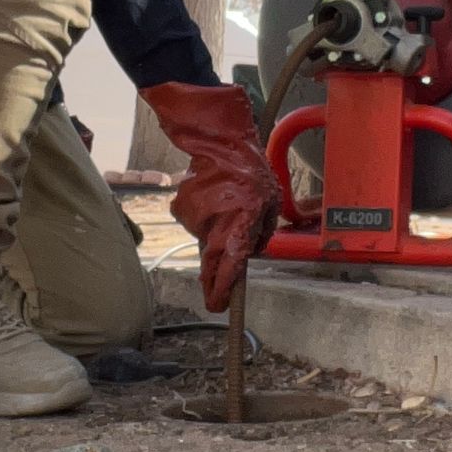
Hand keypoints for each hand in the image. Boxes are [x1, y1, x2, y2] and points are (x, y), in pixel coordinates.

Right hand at [142, 80, 280, 311]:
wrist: (221, 145)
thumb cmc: (251, 174)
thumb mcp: (270, 204)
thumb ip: (263, 232)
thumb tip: (253, 250)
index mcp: (239, 228)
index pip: (230, 268)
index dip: (223, 289)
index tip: (217, 306)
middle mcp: (214, 228)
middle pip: (211, 265)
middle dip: (213, 283)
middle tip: (213, 298)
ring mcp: (195, 219)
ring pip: (205, 240)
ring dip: (214, 236)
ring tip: (225, 213)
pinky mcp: (181, 210)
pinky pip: (196, 224)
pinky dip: (204, 219)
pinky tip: (212, 202)